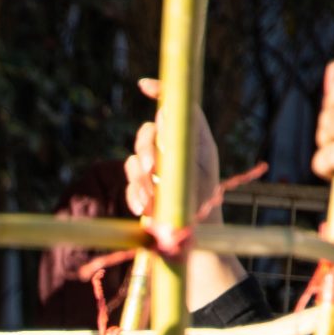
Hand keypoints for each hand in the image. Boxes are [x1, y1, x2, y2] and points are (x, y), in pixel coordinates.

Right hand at [126, 81, 244, 304]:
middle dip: (144, 150)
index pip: (176, 107)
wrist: (195, 248)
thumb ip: (179, 139)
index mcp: (195, 142)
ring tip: (151, 203)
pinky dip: (134, 196)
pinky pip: (129, 184)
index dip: (161, 91)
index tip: (143, 86)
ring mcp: (158, 174)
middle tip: (150, 170)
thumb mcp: (197, 168)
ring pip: (133, 159)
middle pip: (147, 132)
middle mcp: (175, 154)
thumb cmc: (204, 209)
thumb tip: (165, 109)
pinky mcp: (145, 193)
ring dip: (139, 180)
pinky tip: (143, 211)